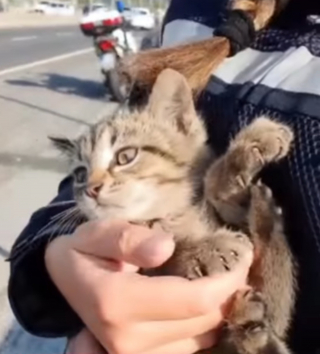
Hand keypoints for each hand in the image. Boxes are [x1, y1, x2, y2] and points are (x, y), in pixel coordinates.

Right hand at [45, 220, 251, 353]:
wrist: (65, 280)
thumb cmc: (84, 250)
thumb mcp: (97, 233)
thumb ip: (127, 239)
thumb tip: (166, 247)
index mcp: (116, 302)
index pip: (194, 300)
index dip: (227, 280)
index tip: (242, 255)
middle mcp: (127, 338)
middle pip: (204, 321)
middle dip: (230, 292)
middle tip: (238, 262)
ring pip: (203, 337)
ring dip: (222, 309)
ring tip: (226, 278)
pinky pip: (191, 346)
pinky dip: (207, 324)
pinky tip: (208, 300)